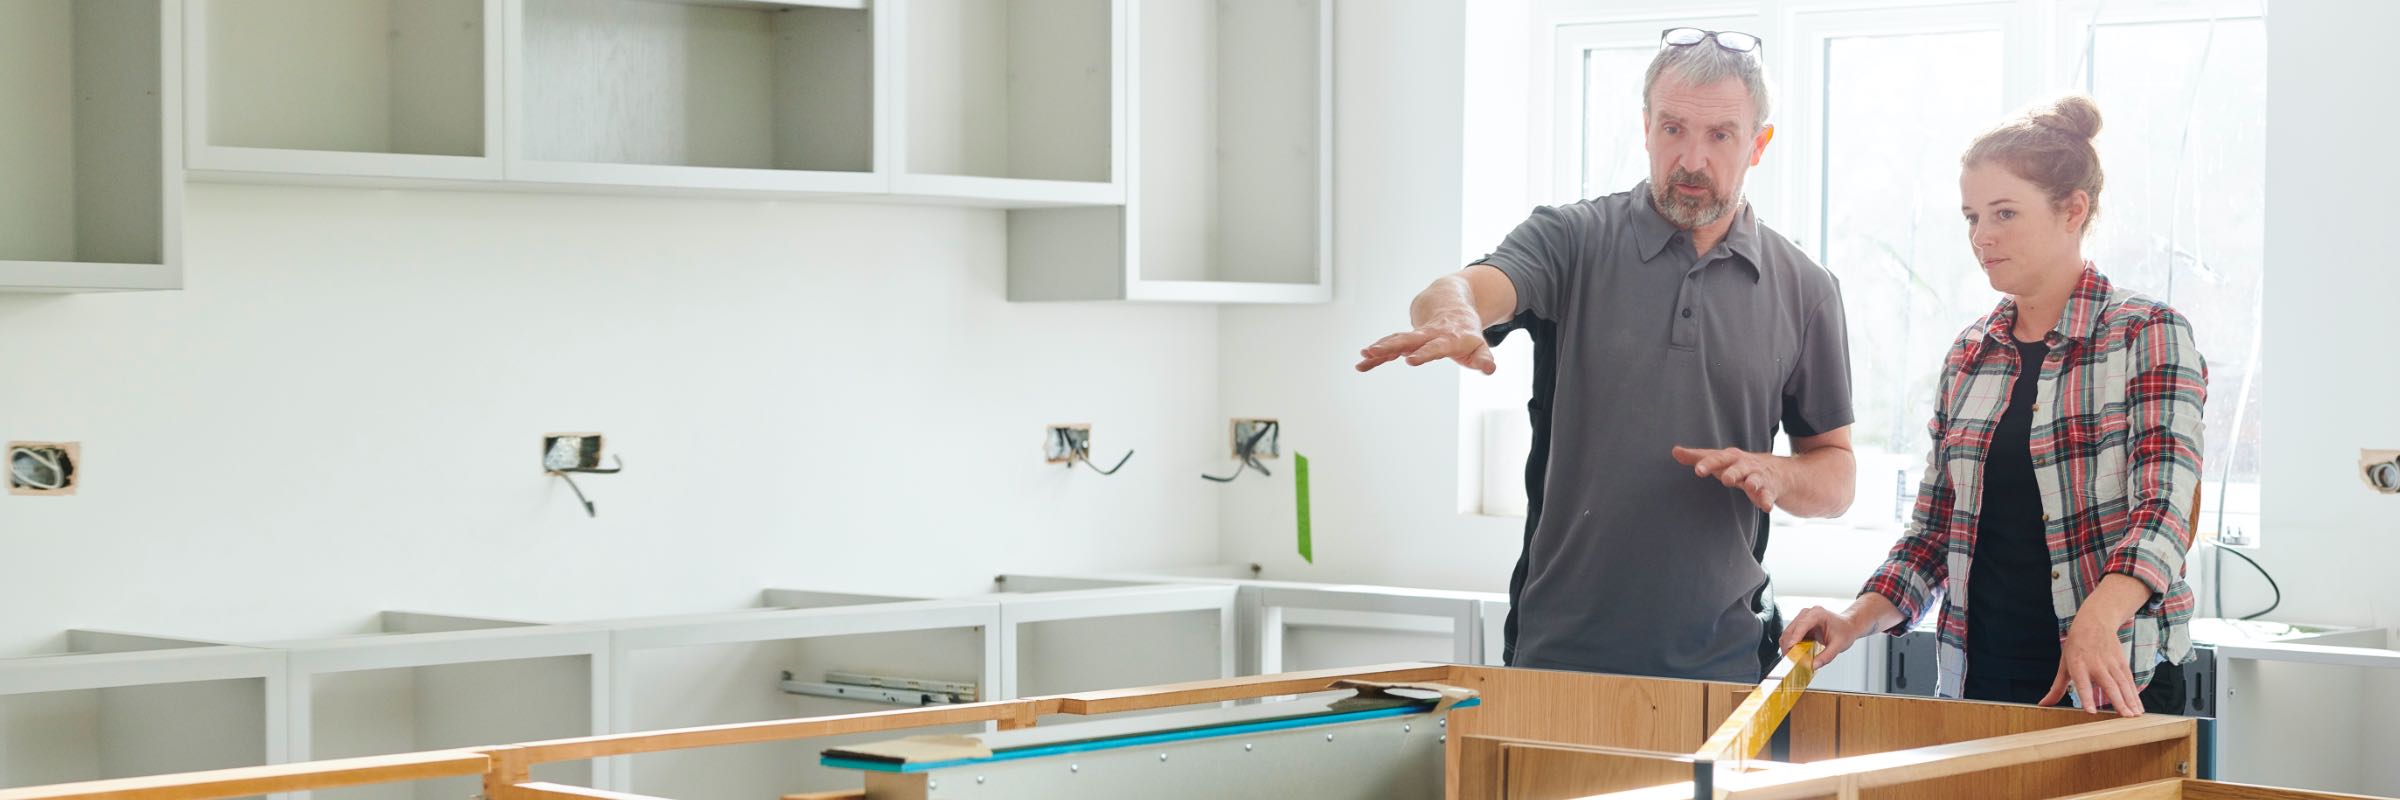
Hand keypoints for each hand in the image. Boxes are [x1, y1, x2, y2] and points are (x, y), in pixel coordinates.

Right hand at [1355, 313, 1494, 373]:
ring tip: (1363, 356)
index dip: (1424, 353)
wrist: (1451, 303)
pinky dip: (1377, 357)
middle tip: (1373, 352)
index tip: (1410, 360)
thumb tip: (1490, 369)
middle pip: (1407, 340)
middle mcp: (1429, 334)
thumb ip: (1483, 358)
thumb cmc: (1467, 331)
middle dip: (1390, 347)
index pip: (1435, 346)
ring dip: (1379, 348)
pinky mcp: (1407, 340)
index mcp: (1448, 337)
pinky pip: (1390, 348)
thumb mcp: (1479, 345)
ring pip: (1395, 341)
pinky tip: (1362, 365)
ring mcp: (1416, 335)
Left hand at [1671, 446, 1785, 511]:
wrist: (1779, 472)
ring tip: (1749, 487)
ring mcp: (1759, 477)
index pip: (1718, 458)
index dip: (1708, 463)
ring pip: (1756, 479)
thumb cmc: (1740, 466)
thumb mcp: (1720, 461)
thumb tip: (1674, 451)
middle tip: (1725, 479)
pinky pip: (1768, 495)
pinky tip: (1766, 507)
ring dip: (1753, 482)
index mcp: (1731, 458)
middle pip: (1738, 467)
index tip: (1698, 470)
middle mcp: (1745, 465)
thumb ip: (1698, 457)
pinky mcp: (1770, 489)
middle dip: (1733, 472)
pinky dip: (1767, 500)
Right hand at [1778, 605, 1863, 668]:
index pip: (1801, 625)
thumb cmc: (1845, 631)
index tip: (1790, 649)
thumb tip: (1813, 665)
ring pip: (1788, 633)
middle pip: (1790, 630)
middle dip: (1788, 646)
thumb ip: (1826, 656)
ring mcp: (1802, 619)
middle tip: (1790, 660)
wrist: (1848, 626)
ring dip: (1787, 646)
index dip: (1794, 638)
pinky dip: (1790, 646)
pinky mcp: (1800, 626)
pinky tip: (1795, 654)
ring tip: (1792, 659)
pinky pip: (1790, 636)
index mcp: (1817, 614)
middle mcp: (1807, 614)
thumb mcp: (1839, 645)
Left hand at [2039, 615, 2144, 715]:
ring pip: (2122, 684)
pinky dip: (2135, 695)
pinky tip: (2138, 708)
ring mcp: (2111, 663)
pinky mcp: (2122, 662)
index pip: (2082, 684)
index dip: (2086, 698)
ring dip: (2130, 700)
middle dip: (2118, 701)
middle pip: (2109, 685)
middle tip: (2125, 717)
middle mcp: (2096, 665)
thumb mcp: (2064, 664)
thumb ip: (2057, 688)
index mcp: (2078, 665)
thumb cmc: (2075, 647)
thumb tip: (2043, 705)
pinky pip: (2129, 681)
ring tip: (2135, 716)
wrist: (2095, 621)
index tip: (2091, 711)